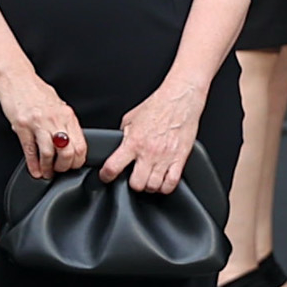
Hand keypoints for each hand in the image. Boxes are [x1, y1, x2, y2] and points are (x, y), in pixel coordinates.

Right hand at [0, 69, 85, 182]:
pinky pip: (30, 150)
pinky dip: (33, 164)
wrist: (17, 78)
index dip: (78, 160)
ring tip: (47, 173)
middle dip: (64, 167)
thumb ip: (64, 123)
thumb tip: (71, 141)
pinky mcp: (22, 125)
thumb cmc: (36, 92)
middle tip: (60, 171)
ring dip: (48, 168)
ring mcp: (38, 122)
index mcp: (67, 115)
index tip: (74, 166)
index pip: (80, 144)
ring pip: (49, 153)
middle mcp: (55, 119)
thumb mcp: (58, 106)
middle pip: (67, 152)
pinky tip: (35, 170)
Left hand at [107, 75, 205, 192]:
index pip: (113, 167)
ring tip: (149, 178)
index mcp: (133, 142)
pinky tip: (163, 180)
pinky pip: (172, 183)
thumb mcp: (131, 118)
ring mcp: (165, 157)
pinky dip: (166, 186)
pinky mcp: (180, 159)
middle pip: (136, 184)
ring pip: (154, 186)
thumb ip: (124, 135)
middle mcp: (149, 152)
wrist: (180, 100)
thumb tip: (119, 146)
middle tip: (134, 177)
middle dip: (133, 183)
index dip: (106, 176)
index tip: (106, 176)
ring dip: (150, 185)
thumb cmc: (157, 106)